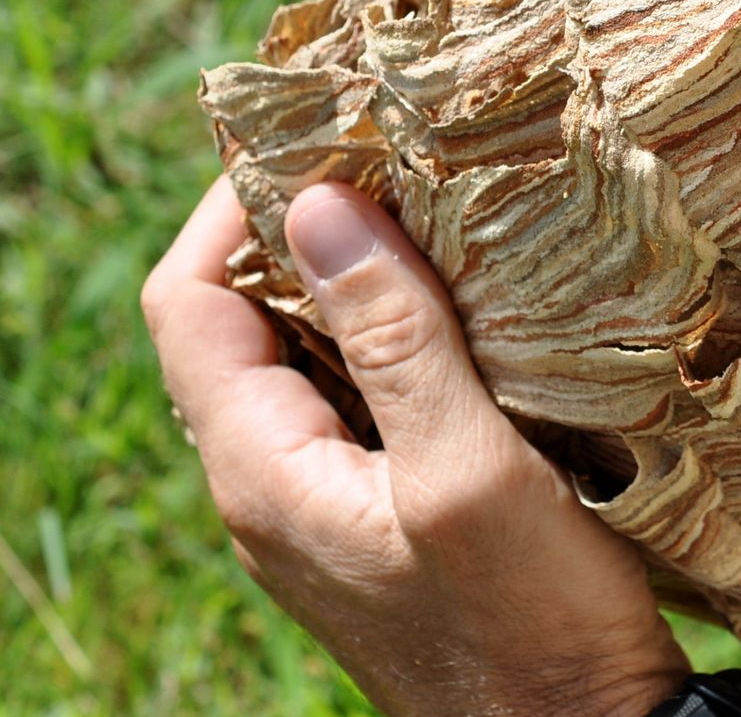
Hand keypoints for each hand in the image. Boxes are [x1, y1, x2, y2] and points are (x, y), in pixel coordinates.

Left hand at [141, 179, 691, 714]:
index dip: (230, 209)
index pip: (188, 304)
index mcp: (264, 472)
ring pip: (300, 358)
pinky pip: (354, 399)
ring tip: (435, 212)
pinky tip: (468, 308)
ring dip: (353, 281)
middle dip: (299, 229)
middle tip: (390, 156)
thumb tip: (321, 207)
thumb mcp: (469, 473)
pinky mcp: (381, 515)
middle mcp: (271, 486)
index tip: (321, 135)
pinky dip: (392, 336)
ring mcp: (323, 505)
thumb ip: (394, 343)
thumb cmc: (533, 625)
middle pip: (238, 323)